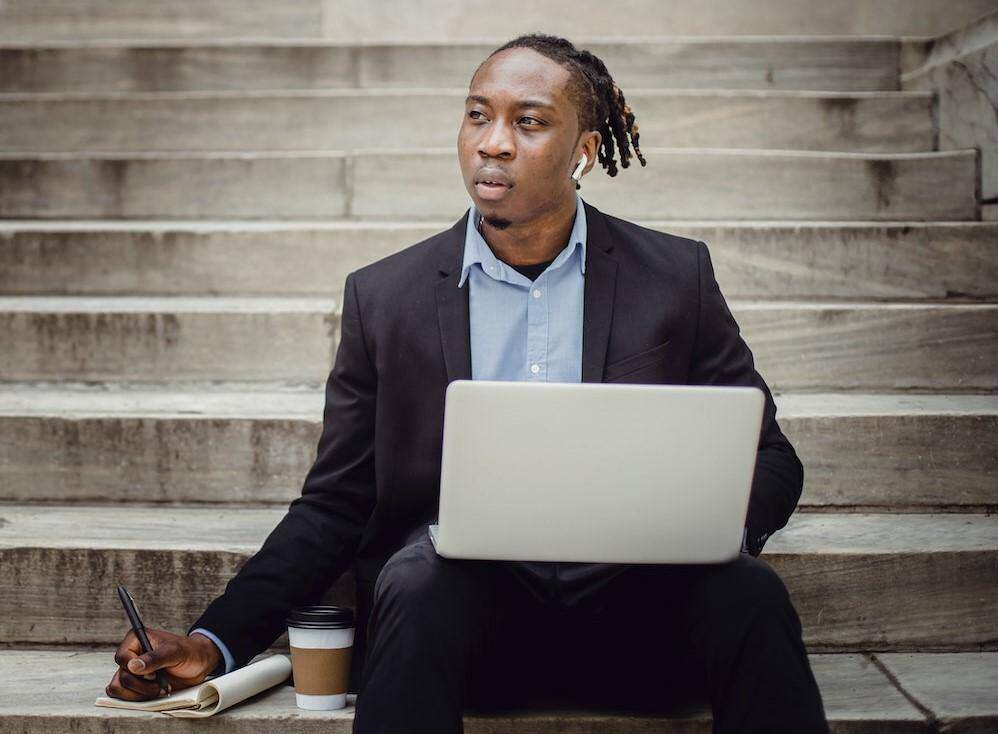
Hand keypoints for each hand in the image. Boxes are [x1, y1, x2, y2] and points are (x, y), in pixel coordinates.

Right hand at [106, 628, 221, 700]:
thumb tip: (132, 666)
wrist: (199, 664)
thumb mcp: (175, 652)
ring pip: (119, 688)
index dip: (134, 669)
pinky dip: (139, 698)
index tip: (153, 674)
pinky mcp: (136, 684)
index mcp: (136, 639)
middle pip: (121, 676)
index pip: (121, 657)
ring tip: (158, 688)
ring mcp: (132, 671)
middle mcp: (131, 655)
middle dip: (141, 685)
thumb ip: (155, 658)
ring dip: (140, 693)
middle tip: (159, 682)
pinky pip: (125, 696)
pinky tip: (155, 692)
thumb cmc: (189, 651)